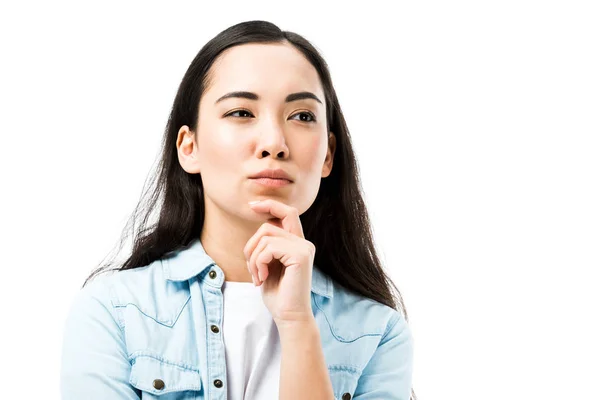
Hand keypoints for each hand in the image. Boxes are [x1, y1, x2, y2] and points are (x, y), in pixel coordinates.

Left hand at [243, 199, 315, 325]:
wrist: (289, 317)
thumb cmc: (278, 294)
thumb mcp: (269, 265)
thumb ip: (269, 245)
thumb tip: (262, 224)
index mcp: (297, 244)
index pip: (287, 212)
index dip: (270, 205)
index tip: (252, 206)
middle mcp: (304, 243)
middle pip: (267, 226)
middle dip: (251, 246)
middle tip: (251, 268)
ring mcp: (304, 248)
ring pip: (265, 236)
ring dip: (253, 258)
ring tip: (257, 276)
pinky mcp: (301, 256)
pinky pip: (268, 248)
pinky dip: (258, 263)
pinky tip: (262, 279)